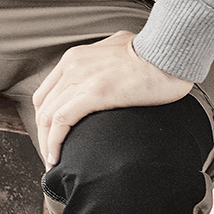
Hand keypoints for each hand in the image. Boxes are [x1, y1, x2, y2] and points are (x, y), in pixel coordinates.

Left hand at [32, 31, 192, 168]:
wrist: (169, 51)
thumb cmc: (153, 53)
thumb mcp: (118, 50)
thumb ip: (105, 61)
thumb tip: (110, 74)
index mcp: (75, 57)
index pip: (46, 92)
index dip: (45, 119)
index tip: (51, 138)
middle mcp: (72, 66)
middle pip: (44, 107)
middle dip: (43, 135)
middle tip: (52, 156)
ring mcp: (81, 78)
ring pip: (48, 116)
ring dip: (47, 143)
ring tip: (54, 164)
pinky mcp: (95, 93)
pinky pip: (63, 121)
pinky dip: (55, 142)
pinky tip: (58, 158)